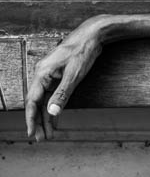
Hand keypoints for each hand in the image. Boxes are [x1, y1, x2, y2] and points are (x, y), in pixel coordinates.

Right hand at [24, 17, 108, 141]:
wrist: (91, 37)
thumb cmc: (82, 53)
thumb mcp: (73, 76)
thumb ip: (62, 95)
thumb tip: (51, 112)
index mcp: (42, 74)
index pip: (32, 101)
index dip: (31, 119)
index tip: (32, 133)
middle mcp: (42, 75)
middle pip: (37, 103)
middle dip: (39, 122)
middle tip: (41, 139)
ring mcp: (49, 76)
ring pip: (44, 101)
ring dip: (46, 118)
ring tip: (49, 134)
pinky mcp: (58, 76)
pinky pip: (52, 96)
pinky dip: (54, 109)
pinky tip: (55, 120)